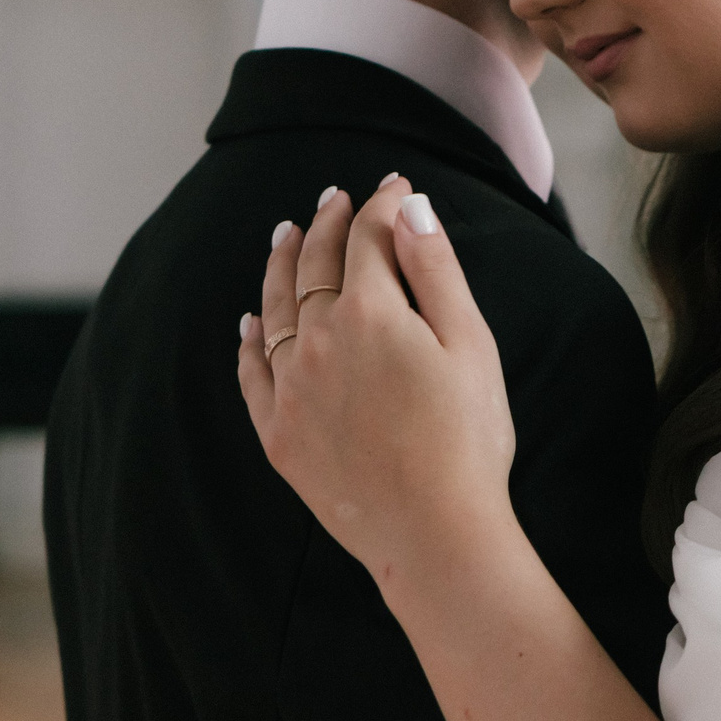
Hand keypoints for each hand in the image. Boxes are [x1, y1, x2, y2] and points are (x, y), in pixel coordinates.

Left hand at [238, 177, 518, 584]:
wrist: (435, 532)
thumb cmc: (468, 439)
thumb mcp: (470, 343)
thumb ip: (436, 270)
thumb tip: (410, 210)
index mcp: (370, 313)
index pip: (369, 239)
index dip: (383, 206)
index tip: (394, 187)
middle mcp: (318, 342)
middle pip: (315, 265)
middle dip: (327, 224)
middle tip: (334, 199)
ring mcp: (291, 390)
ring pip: (276, 310)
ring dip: (281, 266)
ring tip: (285, 236)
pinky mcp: (279, 435)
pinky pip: (253, 373)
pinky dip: (251, 341)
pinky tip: (252, 323)